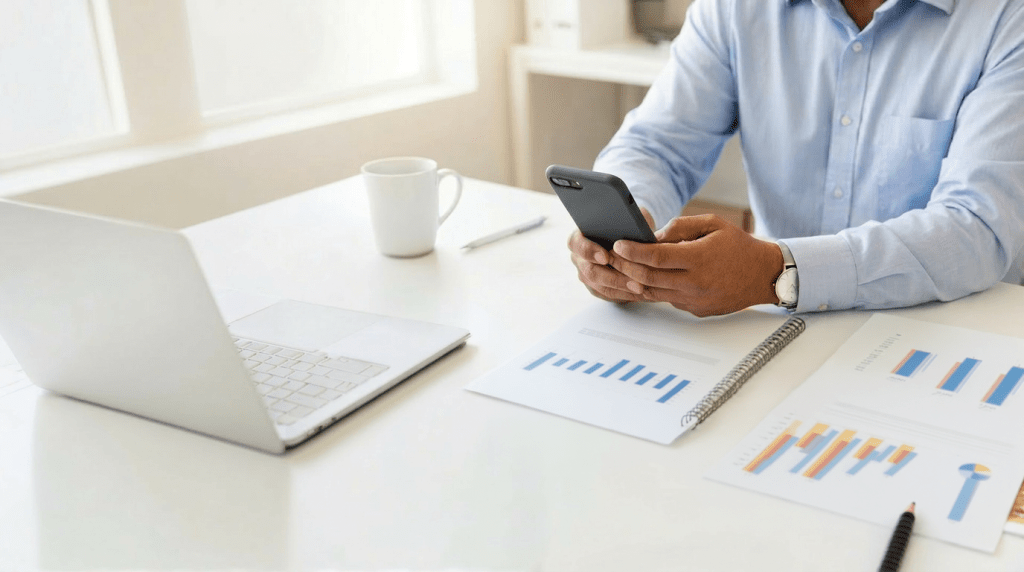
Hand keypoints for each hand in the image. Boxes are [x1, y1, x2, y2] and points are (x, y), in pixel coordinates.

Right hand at [568, 208, 656, 302]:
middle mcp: (578, 258)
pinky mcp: (596, 287)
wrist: (629, 235)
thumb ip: (626, 222)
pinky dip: (624, 294)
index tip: (605, 257)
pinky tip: (640, 293)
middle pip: (590, 271)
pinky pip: (608, 295)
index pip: (577, 244)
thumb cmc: (627, 224)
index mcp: (579, 237)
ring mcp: (586, 274)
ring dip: (622, 288)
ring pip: (600, 286)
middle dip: (613, 277)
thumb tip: (636, 231)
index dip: (590, 251)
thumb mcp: (628, 217)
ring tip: (641, 288)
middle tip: (633, 280)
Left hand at [608, 214, 782, 316]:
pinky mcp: (695, 310)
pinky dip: (652, 289)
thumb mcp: (713, 224)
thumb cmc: (739, 246)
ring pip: (653, 293)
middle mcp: (695, 283)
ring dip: (633, 281)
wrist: (763, 275)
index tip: (617, 244)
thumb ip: (681, 227)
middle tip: (610, 257)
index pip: (655, 257)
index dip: (632, 251)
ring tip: (619, 269)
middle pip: (647, 278)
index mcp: (699, 259)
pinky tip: (641, 279)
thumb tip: (653, 236)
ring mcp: (694, 300)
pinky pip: (666, 299)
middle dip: (624, 267)